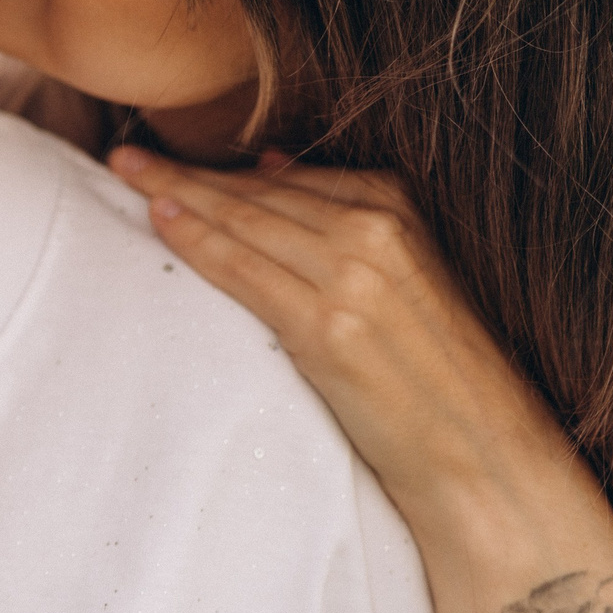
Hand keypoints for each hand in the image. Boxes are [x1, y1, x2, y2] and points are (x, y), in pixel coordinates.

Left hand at [105, 148, 612, 612]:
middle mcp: (376, 231)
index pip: (286, 177)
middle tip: (125, 155)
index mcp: (401, 207)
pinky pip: (241, 269)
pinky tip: (157, 220)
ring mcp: (351, 276)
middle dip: (185, 172)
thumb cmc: (440, 375)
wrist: (487, 458)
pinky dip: (193, 240)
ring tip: (124, 173)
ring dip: (174, 193)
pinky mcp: (327, 326)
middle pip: (256, 192)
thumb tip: (269, 161)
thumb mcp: (406, 277)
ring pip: (241, 220)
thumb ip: (344, 218)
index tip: (173, 158)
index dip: (223, 168)